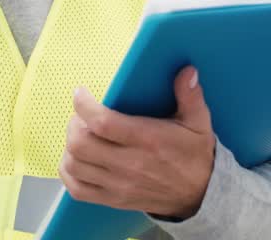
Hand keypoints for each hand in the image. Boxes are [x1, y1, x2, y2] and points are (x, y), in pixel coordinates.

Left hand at [59, 66, 215, 219]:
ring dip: (70, 147)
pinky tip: (78, 159)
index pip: (102, 122)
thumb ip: (190, 96)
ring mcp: (119, 185)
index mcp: (147, 140)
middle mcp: (129, 164)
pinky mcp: (113, 199)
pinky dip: (69, 172)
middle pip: (80, 144)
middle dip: (74, 124)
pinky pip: (78, 189)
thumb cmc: (195, 156)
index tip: (81, 93)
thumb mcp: (199, 123)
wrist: (201, 196)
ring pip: (74, 165)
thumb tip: (187, 71)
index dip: (84, 105)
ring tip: (81, 135)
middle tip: (82, 116)